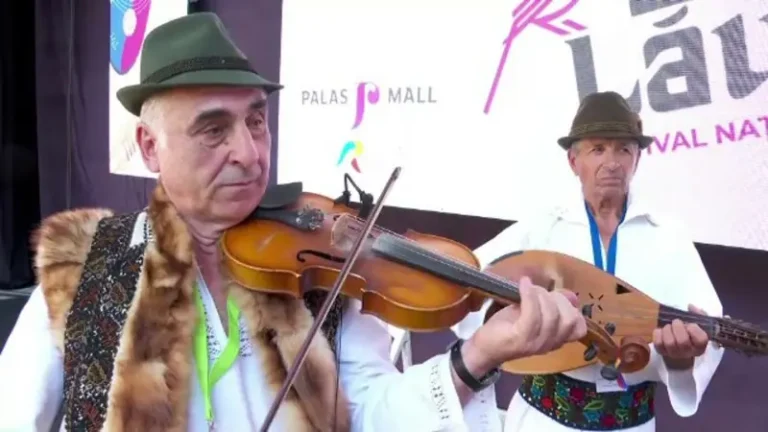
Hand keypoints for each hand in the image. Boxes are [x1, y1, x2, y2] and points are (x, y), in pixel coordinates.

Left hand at [462, 276, 586, 375]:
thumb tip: (572, 296)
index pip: (578, 327)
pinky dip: (529, 294)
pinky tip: (523, 284)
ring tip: (527, 288)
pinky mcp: (521, 337)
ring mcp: (536, 343)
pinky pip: (533, 313)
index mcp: (555, 340)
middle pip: (569, 319)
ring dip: (541, 295)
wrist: (482, 347)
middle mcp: (549, 344)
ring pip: (552, 314)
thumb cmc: (507, 328)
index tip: (556, 297)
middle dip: (557, 299)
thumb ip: (552, 306)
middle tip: (539, 292)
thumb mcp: (533, 313)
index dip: (572, 308)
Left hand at [653, 304, 709, 368]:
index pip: (701, 340)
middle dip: (678, 327)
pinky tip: (660, 330)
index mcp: (700, 345)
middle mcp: (688, 352)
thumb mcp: (699, 323)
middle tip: (676, 322)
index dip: (694, 329)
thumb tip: (690, 306)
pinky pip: (658, 344)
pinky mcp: (662, 352)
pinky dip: (658, 334)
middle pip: (683, 341)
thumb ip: (698, 314)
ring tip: (668, 326)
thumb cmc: (690, 332)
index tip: (689, 324)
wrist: (678, 346)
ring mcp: (674, 354)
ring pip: (669, 343)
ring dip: (667, 330)